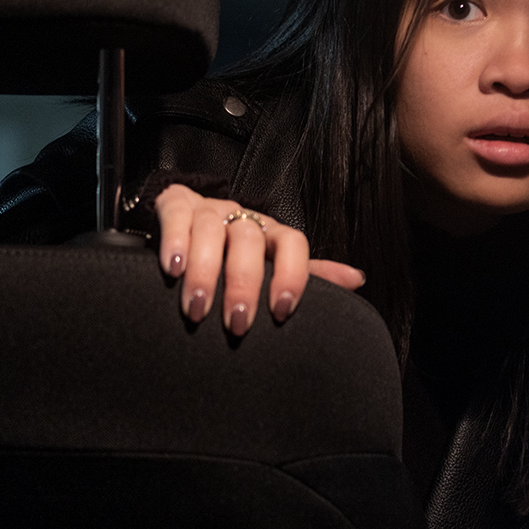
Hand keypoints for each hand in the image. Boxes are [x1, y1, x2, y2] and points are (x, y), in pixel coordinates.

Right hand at [153, 183, 366, 334]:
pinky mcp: (176, 205)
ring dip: (205, 272)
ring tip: (198, 309)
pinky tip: (173, 269)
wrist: (187, 222)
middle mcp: (242, 219)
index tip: (282, 311)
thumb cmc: (233, 254)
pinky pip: (176, 216)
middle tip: (237, 323)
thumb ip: (309, 274)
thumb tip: (356, 279)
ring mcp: (209, 210)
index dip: (292, 274)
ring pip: (211, 231)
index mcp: (271, 234)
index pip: (293, 244)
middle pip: (249, 241)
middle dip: (243, 284)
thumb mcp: (271, 265)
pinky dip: (174, 242)